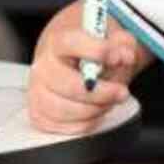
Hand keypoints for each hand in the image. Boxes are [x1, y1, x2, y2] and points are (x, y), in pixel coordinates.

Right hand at [27, 3, 140, 134]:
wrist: (73, 57)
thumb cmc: (94, 47)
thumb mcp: (113, 36)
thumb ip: (123, 43)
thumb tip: (125, 56)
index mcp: (59, 40)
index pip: (71, 43)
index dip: (96, 51)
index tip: (116, 58)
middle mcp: (43, 66)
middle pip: (69, 85)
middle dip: (101, 93)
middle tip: (122, 92)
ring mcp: (38, 92)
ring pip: (66, 110)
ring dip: (95, 109)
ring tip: (109, 100)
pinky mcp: (40, 114)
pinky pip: (64, 126)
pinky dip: (86, 122)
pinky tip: (96, 109)